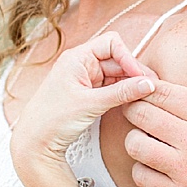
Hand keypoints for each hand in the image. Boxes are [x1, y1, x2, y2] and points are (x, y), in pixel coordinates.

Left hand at [9, 32, 156, 186]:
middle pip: (118, 59)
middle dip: (134, 72)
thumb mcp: (91, 104)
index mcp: (76, 58)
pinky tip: (133, 101)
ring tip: (145, 97)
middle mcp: (81, 64)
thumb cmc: (53, 120)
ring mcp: (86, 79)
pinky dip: (124, 93)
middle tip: (151, 88)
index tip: (139, 76)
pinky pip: (112, 87)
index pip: (112, 43)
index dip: (128, 57)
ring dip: (131, 83)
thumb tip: (149, 84)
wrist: (35, 143)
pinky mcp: (89, 93)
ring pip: (117, 74)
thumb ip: (122, 92)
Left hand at [122, 58, 186, 186]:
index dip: (149, 88)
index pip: (165, 93)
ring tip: (146, 141)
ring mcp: (186, 171)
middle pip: (142, 114)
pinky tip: (154, 168)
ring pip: (136, 145)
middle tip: (141, 113)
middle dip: (136, 109)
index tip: (148, 91)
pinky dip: (143, 170)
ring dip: (137, 140)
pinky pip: (142, 177)